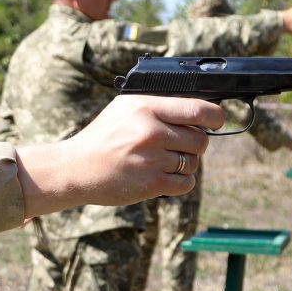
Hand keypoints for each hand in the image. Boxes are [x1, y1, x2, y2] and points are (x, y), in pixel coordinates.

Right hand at [15, 95, 224, 217]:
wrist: (75, 168)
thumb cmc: (102, 137)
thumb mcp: (124, 109)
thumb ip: (158, 106)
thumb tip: (199, 109)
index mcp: (145, 108)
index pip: (199, 109)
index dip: (215, 117)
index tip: (216, 121)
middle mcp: (151, 132)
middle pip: (200, 139)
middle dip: (194, 144)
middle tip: (176, 146)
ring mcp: (152, 159)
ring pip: (193, 162)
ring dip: (184, 164)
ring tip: (162, 162)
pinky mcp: (151, 184)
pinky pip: (185, 183)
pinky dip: (180, 182)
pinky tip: (164, 176)